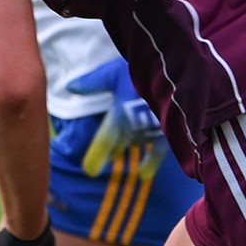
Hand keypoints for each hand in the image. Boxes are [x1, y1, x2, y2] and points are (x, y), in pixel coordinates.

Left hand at [66, 59, 164, 180]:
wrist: (176, 72)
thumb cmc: (142, 70)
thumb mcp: (113, 73)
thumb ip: (92, 83)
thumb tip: (69, 87)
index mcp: (120, 114)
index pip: (105, 141)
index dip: (97, 156)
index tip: (88, 170)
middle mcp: (135, 126)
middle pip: (118, 144)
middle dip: (107, 153)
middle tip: (93, 168)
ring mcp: (151, 130)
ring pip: (134, 143)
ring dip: (123, 149)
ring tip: (113, 156)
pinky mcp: (167, 130)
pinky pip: (158, 151)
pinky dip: (151, 162)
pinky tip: (143, 175)